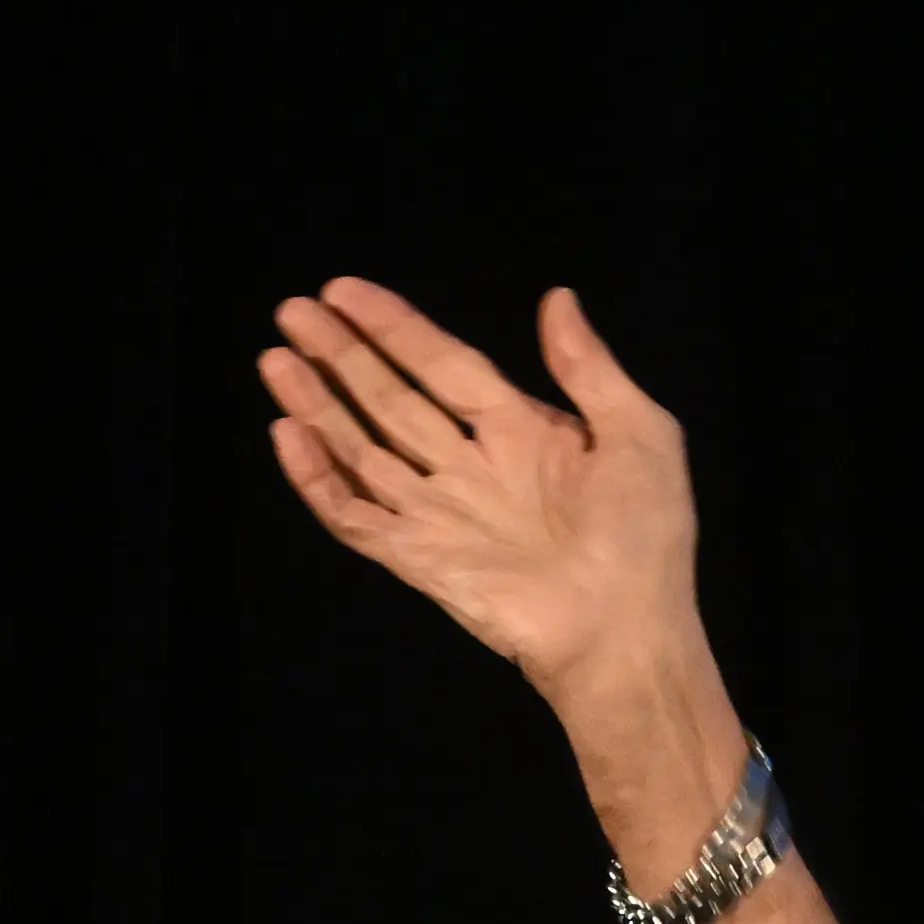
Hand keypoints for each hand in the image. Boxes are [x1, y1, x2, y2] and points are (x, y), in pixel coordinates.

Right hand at [257, 279, 698, 712]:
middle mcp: (474, 470)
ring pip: (362, 450)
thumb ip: (591, 368)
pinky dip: (318, 478)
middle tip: (294, 311)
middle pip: (393, 400)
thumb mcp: (641, 435)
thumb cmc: (647, 539)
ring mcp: (442, 516)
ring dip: (318, 405)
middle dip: (342, 356)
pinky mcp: (418, 560)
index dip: (395, 327)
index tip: (344, 290)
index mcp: (524, 434)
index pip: (444, 365)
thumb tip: (557, 297)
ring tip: (276, 358)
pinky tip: (289, 433)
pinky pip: (355, 515)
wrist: (629, 633)